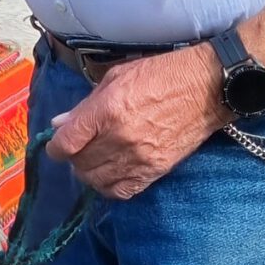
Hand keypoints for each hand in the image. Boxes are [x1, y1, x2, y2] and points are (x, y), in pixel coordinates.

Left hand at [45, 48, 224, 197]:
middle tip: (81, 148)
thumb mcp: (117, 77)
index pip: (66, 143)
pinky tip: (112, 173)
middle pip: (80, 164)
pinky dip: (110, 186)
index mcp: (107, 110)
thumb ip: (86, 105)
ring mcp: (139, 157)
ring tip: (96, 160)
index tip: (58, 145)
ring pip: (97, 180)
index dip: (55, 148)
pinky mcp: (155, 170)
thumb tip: (60, 125)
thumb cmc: (162, 74)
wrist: (208, 87)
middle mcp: (120, 137)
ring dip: (90, 173)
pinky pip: (122, 191)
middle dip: (74, 158)